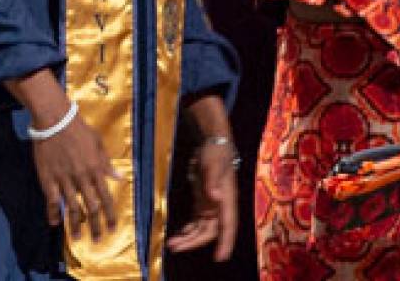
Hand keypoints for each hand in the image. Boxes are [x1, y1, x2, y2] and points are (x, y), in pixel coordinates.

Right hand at [31, 109, 119, 242]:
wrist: (54, 119)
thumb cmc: (78, 128)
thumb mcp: (98, 143)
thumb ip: (106, 163)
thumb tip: (119, 178)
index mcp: (95, 169)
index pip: (106, 198)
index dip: (110, 215)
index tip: (113, 228)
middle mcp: (82, 177)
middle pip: (91, 207)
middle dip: (95, 226)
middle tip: (97, 239)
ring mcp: (64, 179)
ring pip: (72, 207)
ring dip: (75, 225)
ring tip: (77, 238)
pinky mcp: (48, 178)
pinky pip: (52, 200)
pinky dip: (53, 213)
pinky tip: (54, 223)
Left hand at [167, 138, 239, 260]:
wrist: (213, 142)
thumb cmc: (215, 153)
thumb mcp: (213, 164)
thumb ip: (213, 181)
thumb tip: (215, 197)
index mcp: (227, 200)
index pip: (228, 226)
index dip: (225, 242)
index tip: (219, 257)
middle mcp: (221, 207)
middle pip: (209, 231)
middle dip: (193, 242)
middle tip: (174, 247)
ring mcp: (212, 206)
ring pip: (202, 228)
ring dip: (188, 238)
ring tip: (171, 244)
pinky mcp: (204, 202)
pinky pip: (197, 221)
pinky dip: (188, 229)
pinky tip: (179, 235)